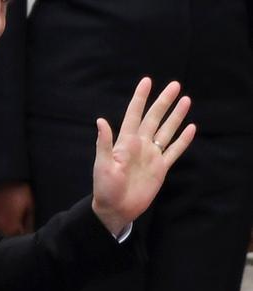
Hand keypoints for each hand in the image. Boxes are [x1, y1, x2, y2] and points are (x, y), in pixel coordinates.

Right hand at [0, 181, 33, 234]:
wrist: (1, 176)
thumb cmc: (19, 191)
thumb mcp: (30, 206)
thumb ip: (30, 223)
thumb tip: (31, 233)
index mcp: (10, 229)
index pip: (19, 238)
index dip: (25, 234)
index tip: (28, 228)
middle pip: (8, 235)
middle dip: (14, 231)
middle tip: (21, 221)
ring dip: (5, 225)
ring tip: (11, 215)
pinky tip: (3, 211)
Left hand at [91, 78, 195, 235]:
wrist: (116, 209)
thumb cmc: (105, 188)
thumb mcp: (102, 165)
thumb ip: (104, 143)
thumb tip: (100, 121)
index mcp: (125, 142)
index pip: (134, 115)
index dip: (140, 98)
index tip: (147, 81)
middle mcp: (140, 145)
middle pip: (154, 118)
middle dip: (164, 102)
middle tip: (175, 85)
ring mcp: (151, 156)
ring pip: (166, 131)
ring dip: (176, 116)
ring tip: (186, 100)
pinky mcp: (160, 168)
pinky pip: (174, 151)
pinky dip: (182, 140)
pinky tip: (191, 128)